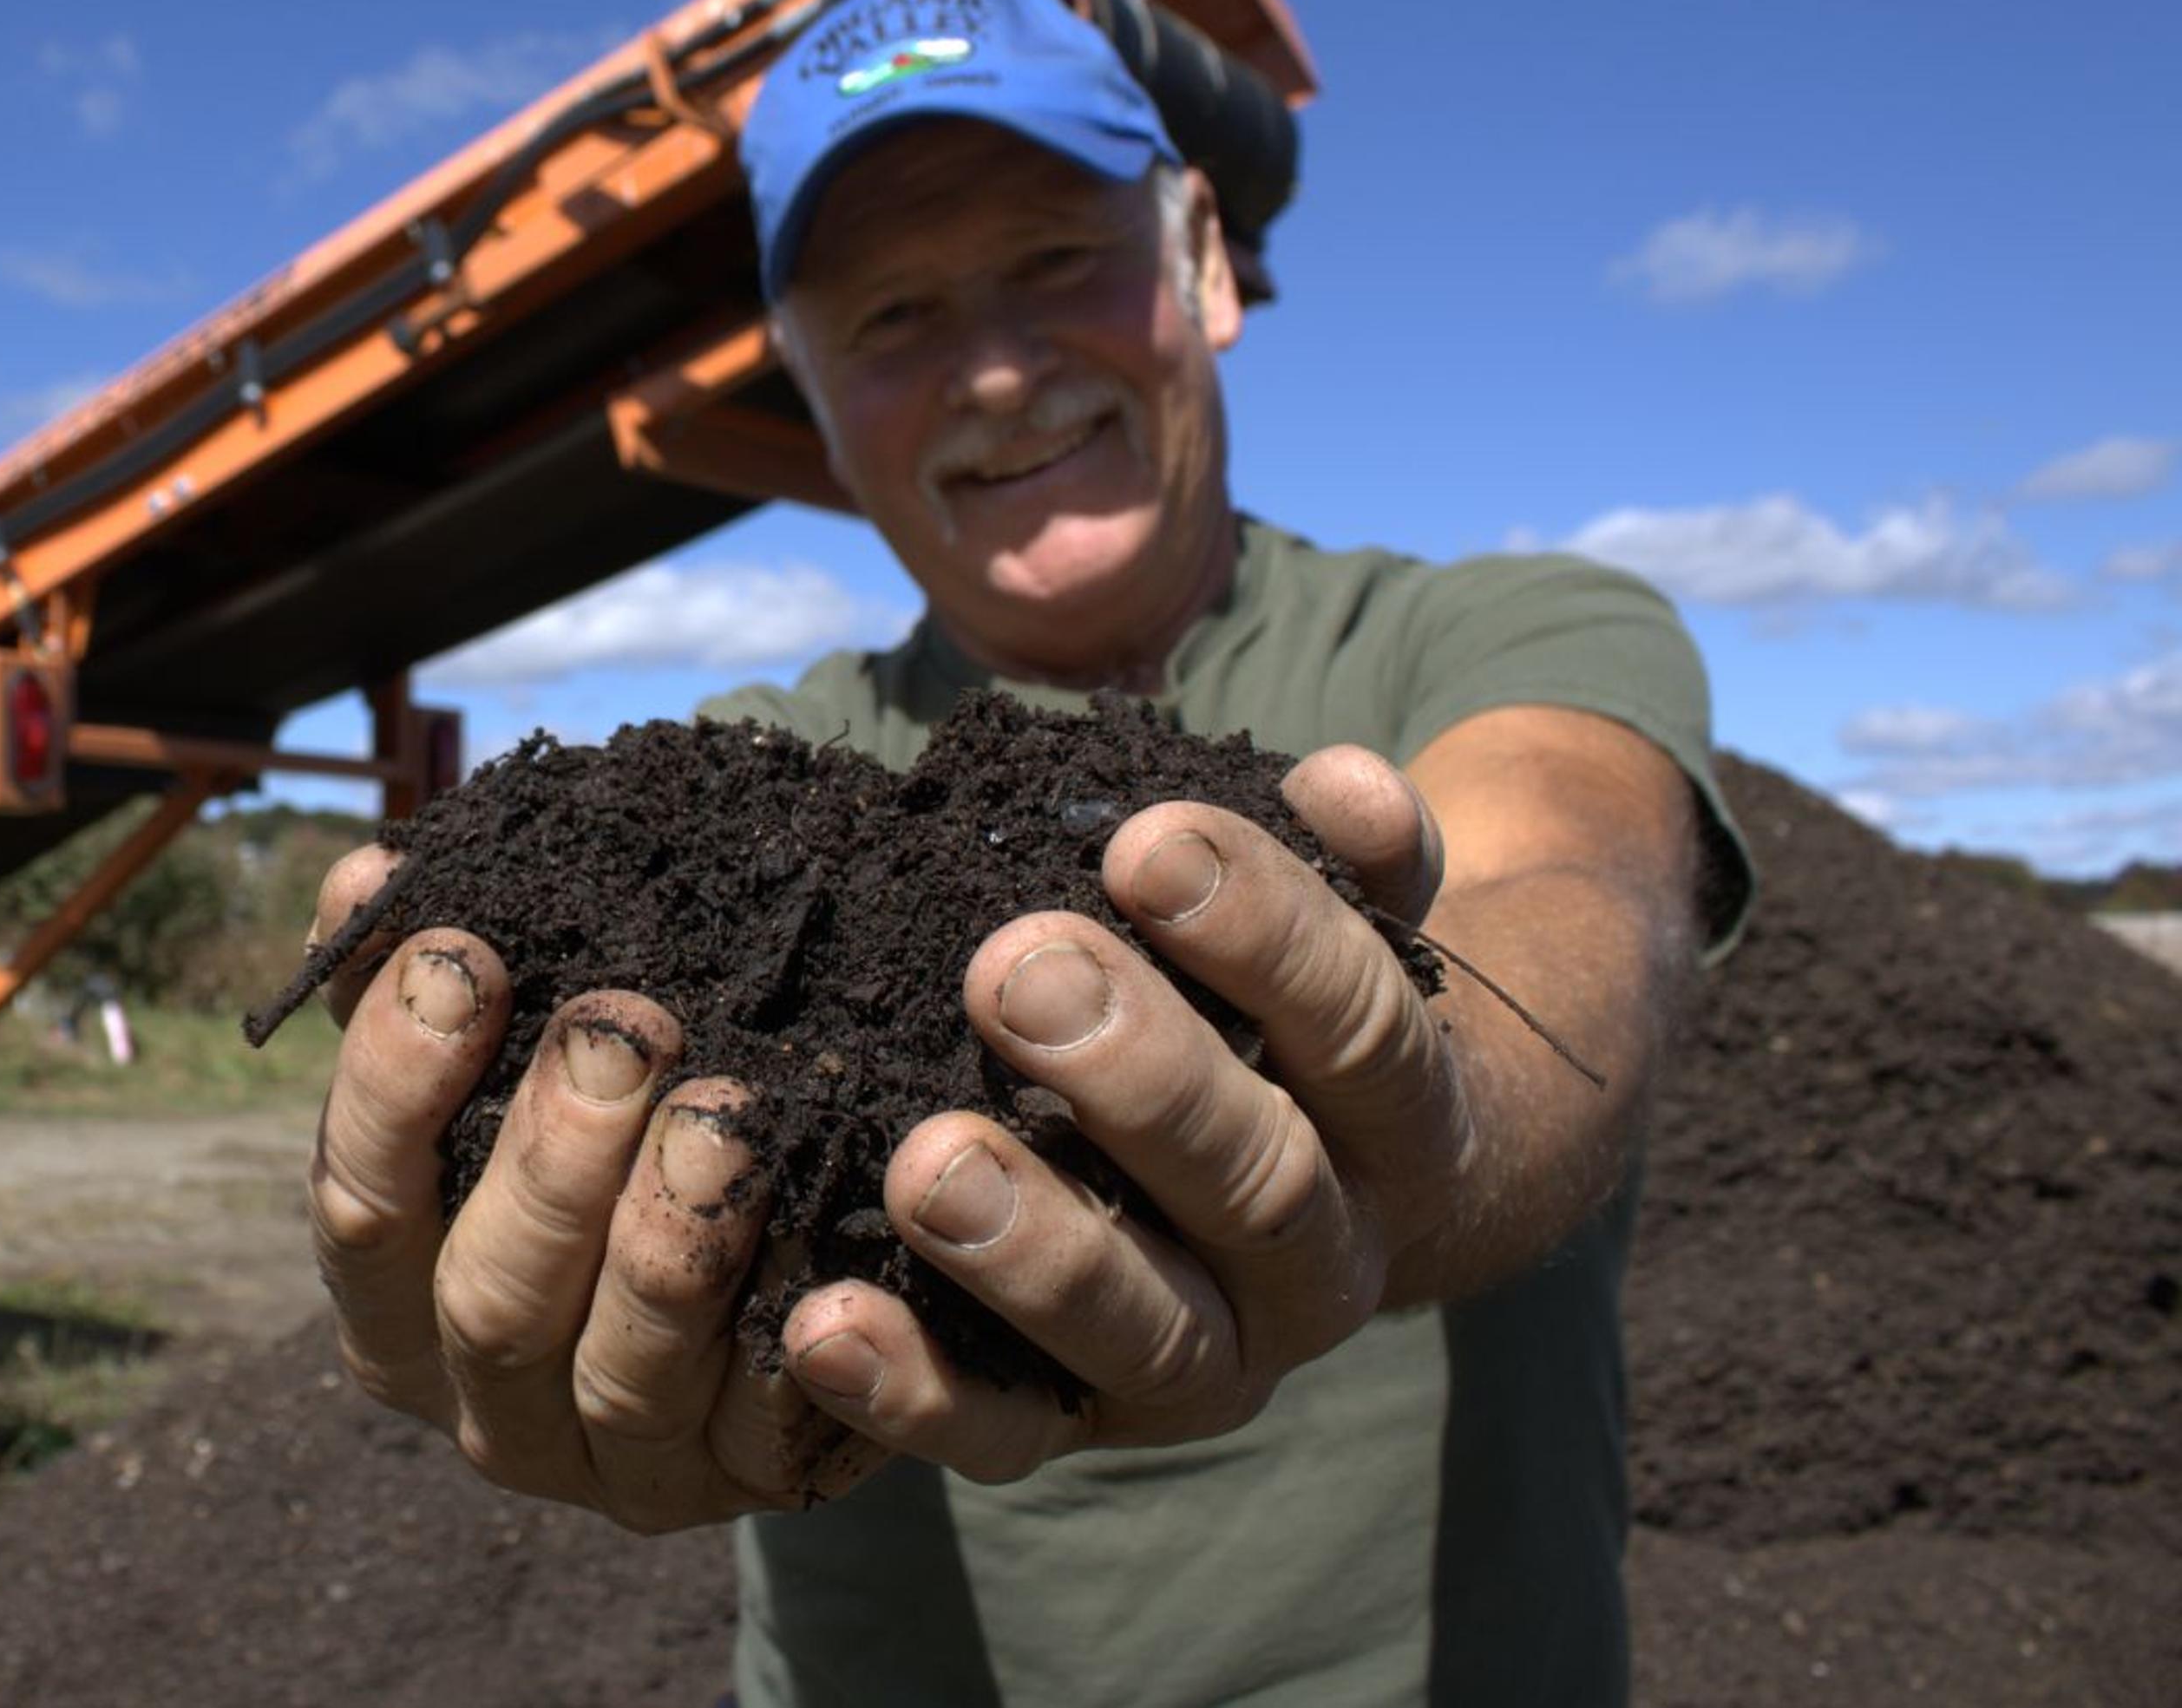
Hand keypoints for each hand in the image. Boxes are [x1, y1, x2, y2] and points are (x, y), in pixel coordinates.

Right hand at [299, 845, 883, 1530]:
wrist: (770, 1242)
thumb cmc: (598, 1121)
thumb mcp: (504, 1055)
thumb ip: (422, 977)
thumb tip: (371, 875)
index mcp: (397, 1298)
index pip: (360, 1206)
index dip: (396, 1083)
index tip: (466, 957)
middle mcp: (487, 1403)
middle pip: (489, 1301)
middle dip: (552, 1160)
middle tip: (625, 1029)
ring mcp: (618, 1464)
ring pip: (623, 1375)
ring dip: (671, 1243)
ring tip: (728, 1111)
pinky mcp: (748, 1482)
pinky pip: (771, 1422)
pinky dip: (796, 1332)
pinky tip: (822, 1230)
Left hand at [776, 745, 1474, 1479]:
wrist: (1314, 1193)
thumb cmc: (1277, 1017)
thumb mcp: (1334, 927)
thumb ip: (1350, 863)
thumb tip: (1350, 787)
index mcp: (1402, 1125)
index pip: (1359, 1031)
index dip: (1266, 934)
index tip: (1144, 842)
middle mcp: (1328, 1262)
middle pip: (1262, 1184)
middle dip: (1139, 1076)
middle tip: (1014, 970)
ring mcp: (1212, 1360)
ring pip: (1148, 1329)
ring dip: (1036, 1247)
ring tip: (925, 1162)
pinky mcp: (1085, 1426)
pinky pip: (1007, 1436)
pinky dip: (915, 1393)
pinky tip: (821, 1324)